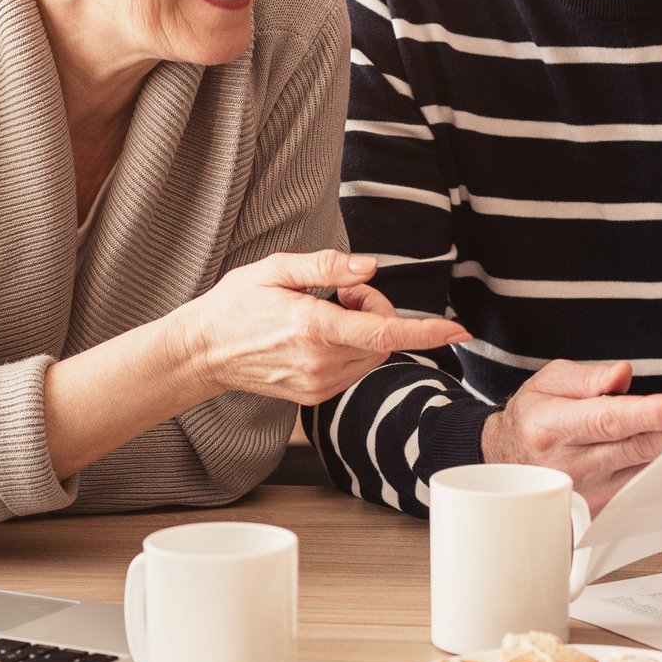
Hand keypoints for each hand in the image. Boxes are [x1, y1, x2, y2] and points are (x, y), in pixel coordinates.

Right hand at [174, 251, 469, 407]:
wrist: (203, 353)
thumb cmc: (236, 304)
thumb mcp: (274, 269)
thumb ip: (324, 266)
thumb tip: (370, 267)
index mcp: (313, 328)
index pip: (384, 333)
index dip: (426, 332)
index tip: (459, 330)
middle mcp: (320, 362)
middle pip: (384, 339)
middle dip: (375, 309)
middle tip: (339, 292)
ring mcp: (319, 384)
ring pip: (374, 355)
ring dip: (364, 331)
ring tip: (323, 312)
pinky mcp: (316, 395)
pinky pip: (356, 369)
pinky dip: (351, 348)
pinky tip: (318, 335)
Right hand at [480, 360, 661, 510]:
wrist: (509, 463)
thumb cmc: (533, 419)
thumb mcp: (548, 382)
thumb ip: (587, 377)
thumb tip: (622, 375)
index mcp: (553, 427)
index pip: (609, 420)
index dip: (650, 413)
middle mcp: (571, 464)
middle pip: (638, 447)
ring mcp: (589, 491)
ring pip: (649, 470)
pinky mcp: (603, 508)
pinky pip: (646, 487)